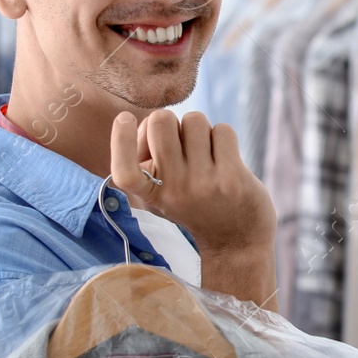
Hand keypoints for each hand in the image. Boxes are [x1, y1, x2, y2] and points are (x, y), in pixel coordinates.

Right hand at [110, 110, 277, 306]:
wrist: (237, 239)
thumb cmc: (196, 206)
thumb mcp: (163, 196)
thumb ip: (148, 166)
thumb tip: (146, 124)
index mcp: (152, 195)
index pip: (125, 171)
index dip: (120, 140)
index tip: (124, 117)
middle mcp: (174, 190)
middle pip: (161, 122)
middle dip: (170, 121)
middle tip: (180, 140)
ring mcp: (203, 184)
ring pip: (194, 120)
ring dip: (201, 130)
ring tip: (206, 153)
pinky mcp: (232, 178)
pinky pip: (222, 130)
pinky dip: (223, 137)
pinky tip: (225, 157)